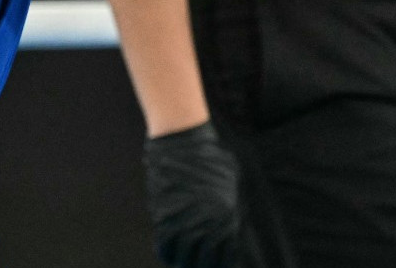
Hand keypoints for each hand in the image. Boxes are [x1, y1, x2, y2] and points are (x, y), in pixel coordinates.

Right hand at [144, 122, 240, 267]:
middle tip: (194, 266)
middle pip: (205, 260)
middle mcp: (209, 220)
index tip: (214, 265)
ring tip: (181, 263)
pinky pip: (165, 245)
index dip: (220, 264)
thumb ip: (231, 205)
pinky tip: (168, 254)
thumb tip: (230, 228)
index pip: (227, 254)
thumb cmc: (208, 156)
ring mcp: (186, 218)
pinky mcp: (164, 214)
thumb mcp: (229, 179)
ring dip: (182, 263)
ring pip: (184, 257)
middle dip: (200, 266)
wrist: (183, 139)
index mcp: (228, 213)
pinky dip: (166, 254)